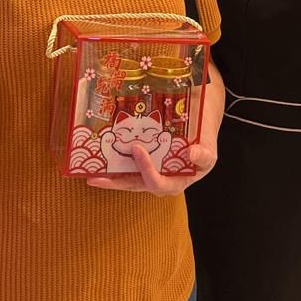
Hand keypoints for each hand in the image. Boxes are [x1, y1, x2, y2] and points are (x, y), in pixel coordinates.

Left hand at [85, 139, 217, 196]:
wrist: (199, 115)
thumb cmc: (205, 133)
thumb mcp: (210, 146)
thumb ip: (205, 154)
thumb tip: (193, 155)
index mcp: (178, 180)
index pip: (159, 184)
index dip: (147, 170)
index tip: (137, 149)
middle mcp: (162, 177)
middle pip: (136, 184)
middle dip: (116, 183)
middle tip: (95, 178)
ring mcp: (152, 167)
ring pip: (128, 175)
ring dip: (110, 174)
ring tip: (90, 170)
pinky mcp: (144, 156)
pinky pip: (128, 161)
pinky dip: (115, 159)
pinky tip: (100, 153)